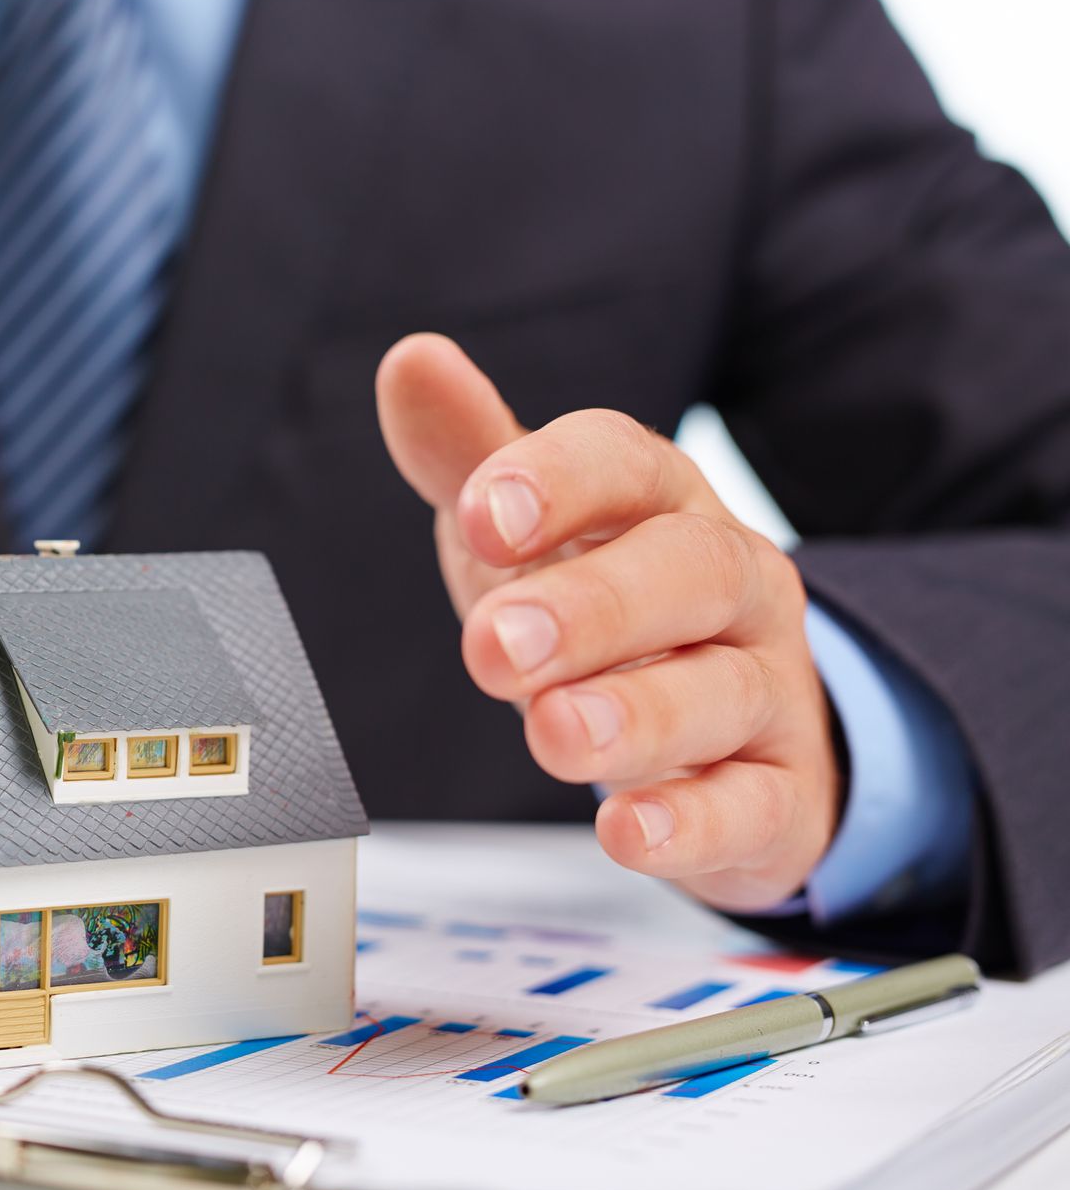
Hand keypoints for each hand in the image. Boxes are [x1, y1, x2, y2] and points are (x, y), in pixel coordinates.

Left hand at [374, 334, 838, 911]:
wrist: (730, 733)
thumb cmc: (612, 610)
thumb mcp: (532, 533)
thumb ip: (470, 457)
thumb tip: (413, 358)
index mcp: (664, 505)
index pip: (627, 464)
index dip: (555, 481)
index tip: (482, 511)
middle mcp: (732, 585)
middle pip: (689, 572)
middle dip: (593, 606)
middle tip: (495, 648)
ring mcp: (764, 689)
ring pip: (723, 691)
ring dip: (637, 715)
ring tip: (554, 736)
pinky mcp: (777, 796)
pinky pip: (753, 806)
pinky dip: (691, 822)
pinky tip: (627, 831)